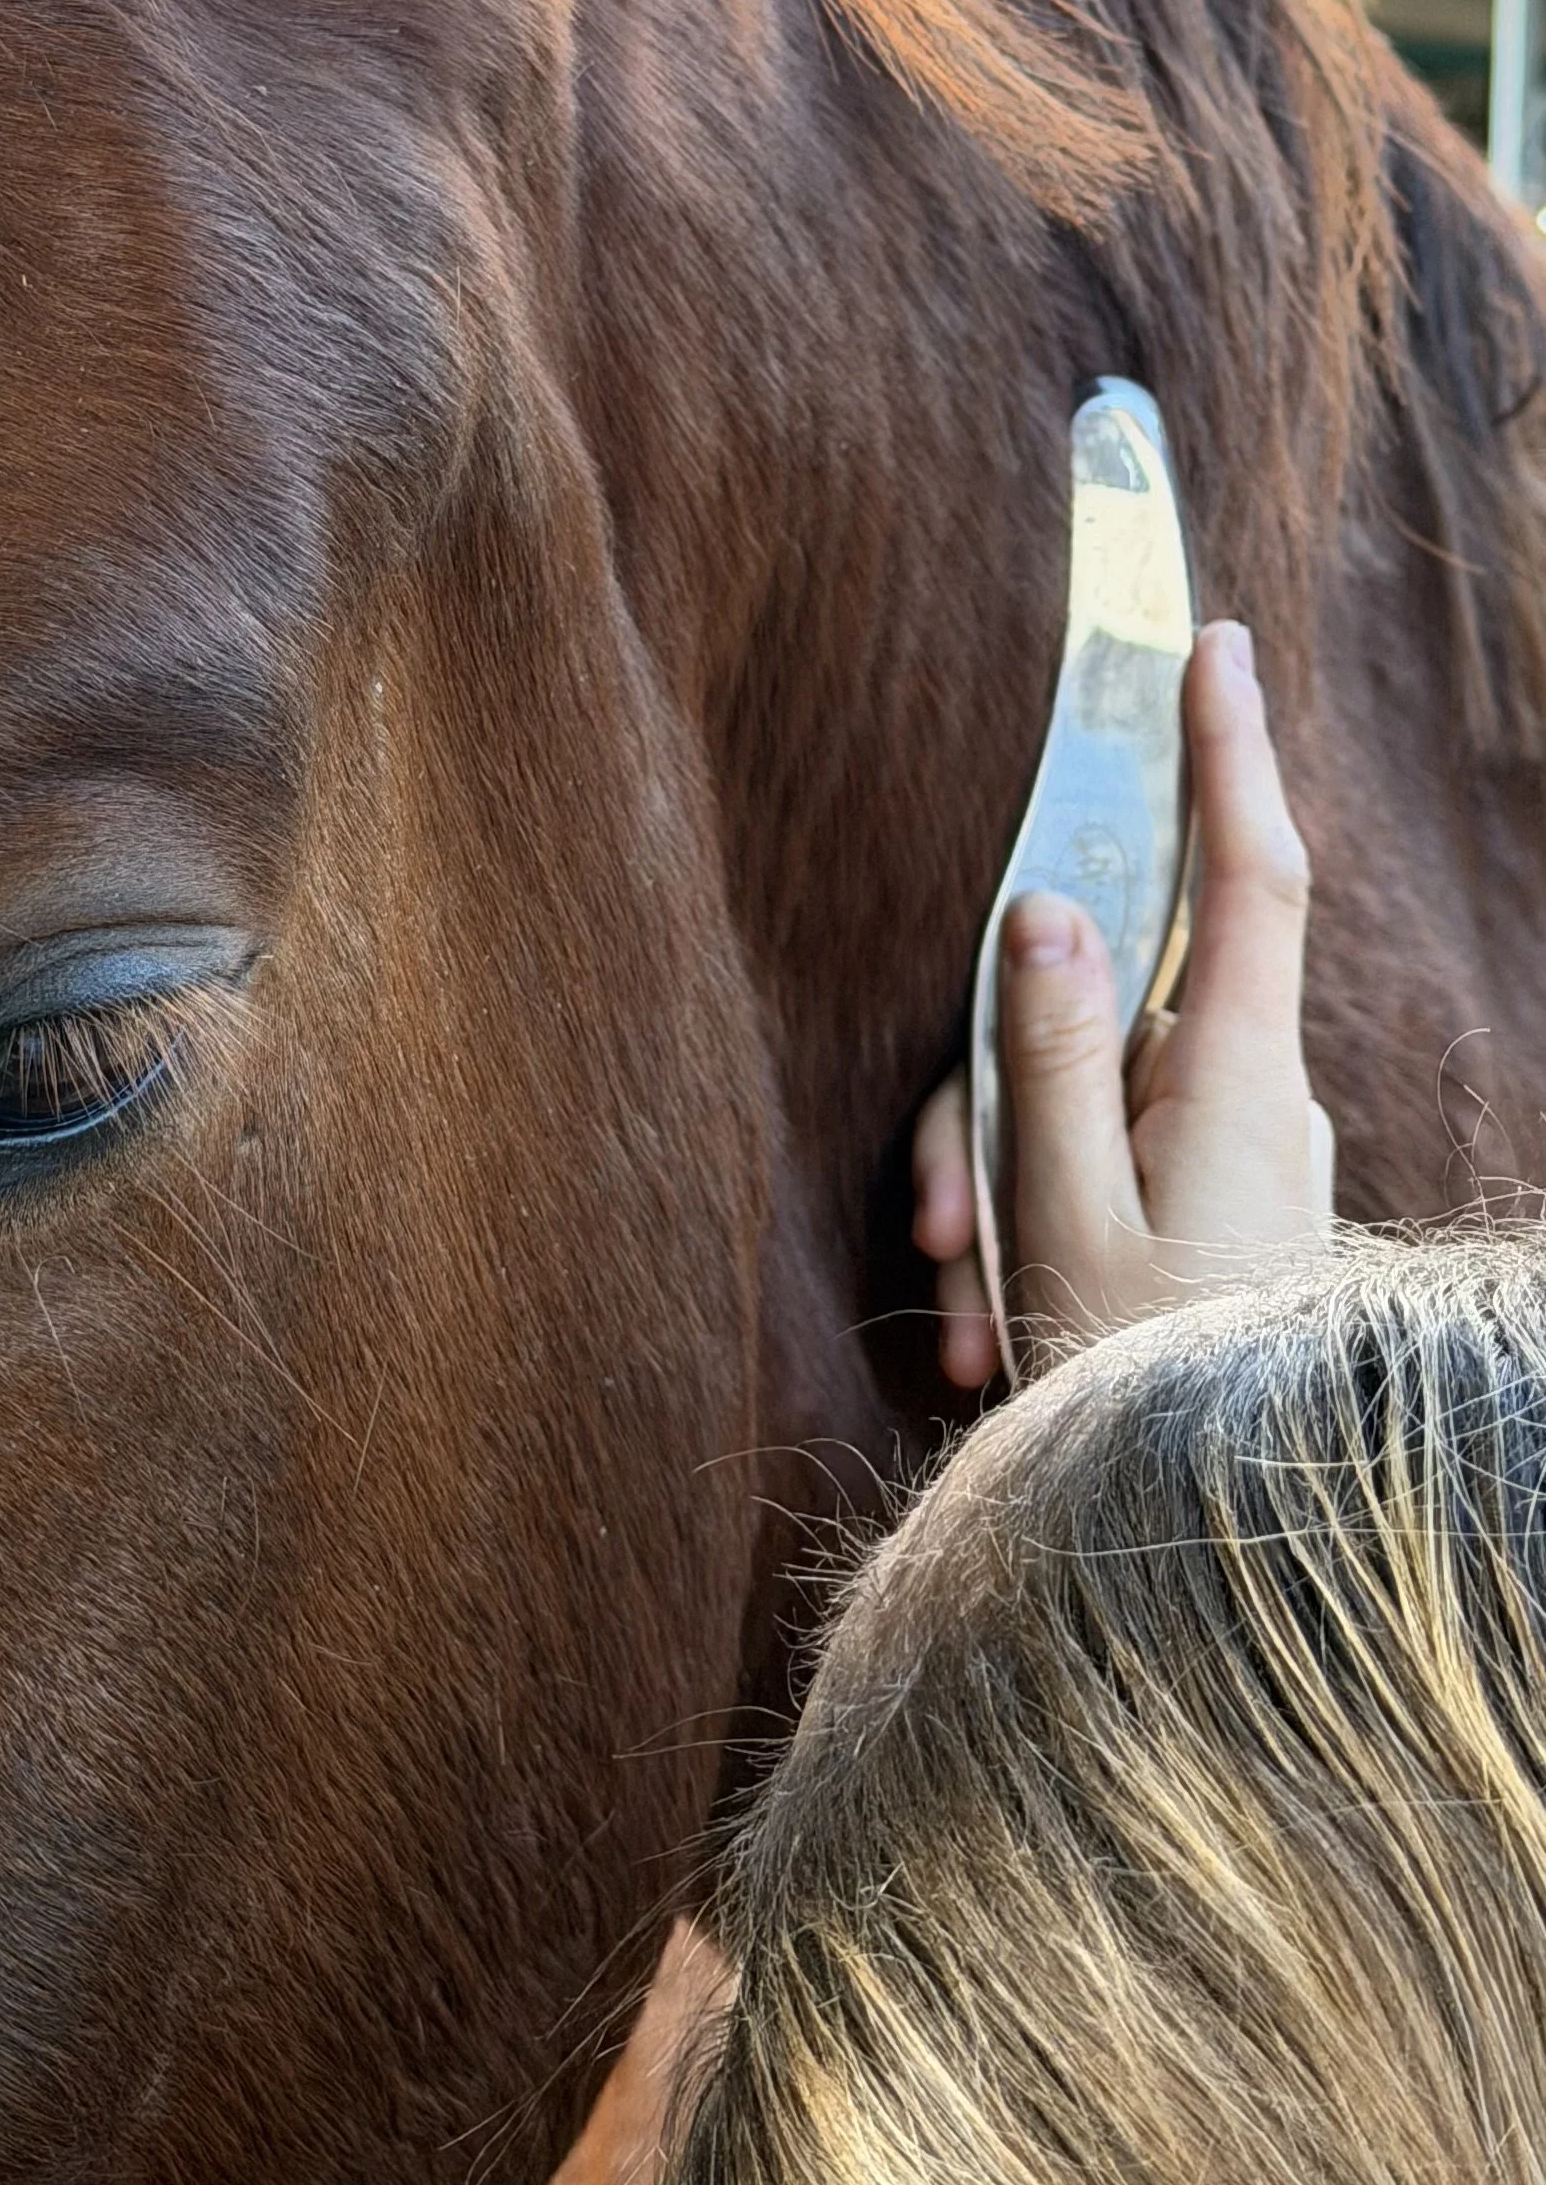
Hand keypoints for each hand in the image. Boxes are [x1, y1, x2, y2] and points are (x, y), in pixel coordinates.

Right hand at [914, 619, 1335, 1382]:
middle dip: (991, 1099)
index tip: (1210, 643)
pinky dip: (1034, 1228)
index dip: (1227, 752)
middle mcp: (1251, 1103)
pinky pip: (1101, 1163)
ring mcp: (1235, 1157)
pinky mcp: (1213, 1207)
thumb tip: (1044, 907)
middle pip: (1100, 1016)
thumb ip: (1047, 1061)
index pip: (1246, 875)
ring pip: (1079, 1097)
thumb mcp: (1063, 1227)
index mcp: (1237, 1087)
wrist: (1231, 1541)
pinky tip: (996, 1338)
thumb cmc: (1143, 1390)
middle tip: (934, 1227)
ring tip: (968, 1322)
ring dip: (997, 1194)